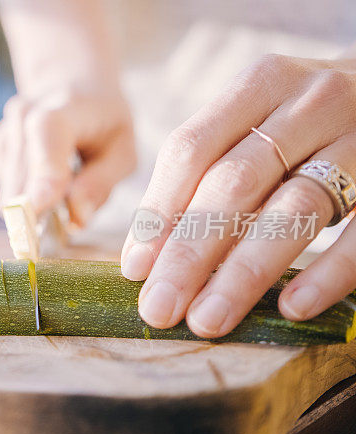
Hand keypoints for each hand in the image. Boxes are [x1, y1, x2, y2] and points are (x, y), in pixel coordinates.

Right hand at [0, 89, 135, 224]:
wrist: (72, 88)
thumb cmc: (103, 124)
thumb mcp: (123, 151)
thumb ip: (101, 184)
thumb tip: (75, 218)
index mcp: (64, 107)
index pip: (46, 134)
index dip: (41, 173)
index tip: (40, 207)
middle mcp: (24, 114)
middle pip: (21, 178)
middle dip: (43, 210)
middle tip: (74, 212)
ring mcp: (5, 130)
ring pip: (11, 192)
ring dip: (37, 202)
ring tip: (65, 181)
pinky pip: (6, 189)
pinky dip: (27, 194)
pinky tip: (47, 175)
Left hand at [121, 54, 355, 337]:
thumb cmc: (308, 122)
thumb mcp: (258, 124)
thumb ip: (205, 174)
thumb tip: (143, 257)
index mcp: (260, 85)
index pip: (192, 149)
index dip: (158, 212)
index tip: (135, 270)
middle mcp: (310, 103)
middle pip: (234, 184)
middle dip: (189, 253)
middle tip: (158, 309)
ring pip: (294, 210)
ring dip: (243, 272)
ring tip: (207, 319)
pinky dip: (328, 271)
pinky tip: (291, 308)